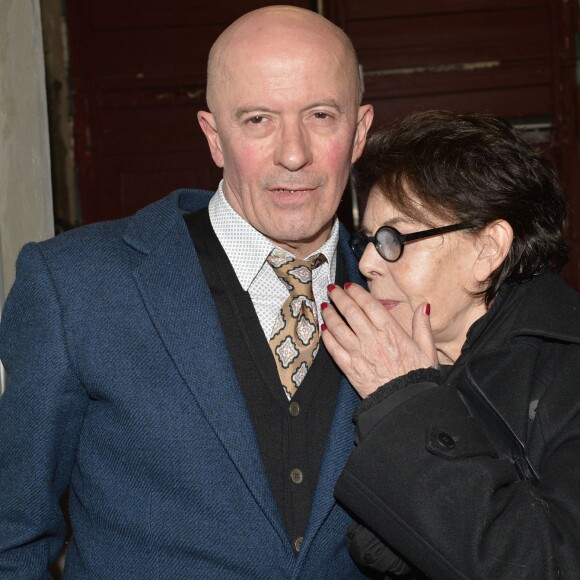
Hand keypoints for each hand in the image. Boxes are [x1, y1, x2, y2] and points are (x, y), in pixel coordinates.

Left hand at [321, 283, 437, 397]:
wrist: (406, 404)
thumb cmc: (417, 377)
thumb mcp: (427, 350)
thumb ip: (423, 326)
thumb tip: (424, 306)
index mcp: (391, 332)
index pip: (369, 305)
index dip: (357, 293)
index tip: (349, 286)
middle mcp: (372, 340)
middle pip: (351, 312)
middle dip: (339, 297)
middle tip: (332, 289)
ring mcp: (359, 354)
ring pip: (339, 328)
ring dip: (329, 315)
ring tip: (325, 306)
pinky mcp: (350, 369)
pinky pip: (334, 349)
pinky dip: (327, 337)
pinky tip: (324, 330)